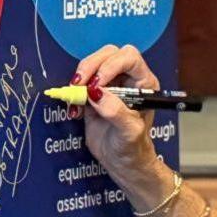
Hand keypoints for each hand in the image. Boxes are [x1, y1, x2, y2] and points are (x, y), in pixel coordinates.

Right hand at [71, 44, 160, 175]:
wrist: (122, 163)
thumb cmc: (133, 148)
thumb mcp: (129, 132)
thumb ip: (115, 111)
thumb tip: (96, 93)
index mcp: (143, 83)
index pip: (129, 58)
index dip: (111, 65)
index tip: (98, 83)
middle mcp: (127, 79)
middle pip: (108, 54)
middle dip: (91, 66)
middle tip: (80, 86)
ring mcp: (109, 85)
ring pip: (92, 64)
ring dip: (80, 78)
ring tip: (75, 98)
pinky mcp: (93, 94)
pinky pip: (80, 82)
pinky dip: (73, 92)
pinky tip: (74, 110)